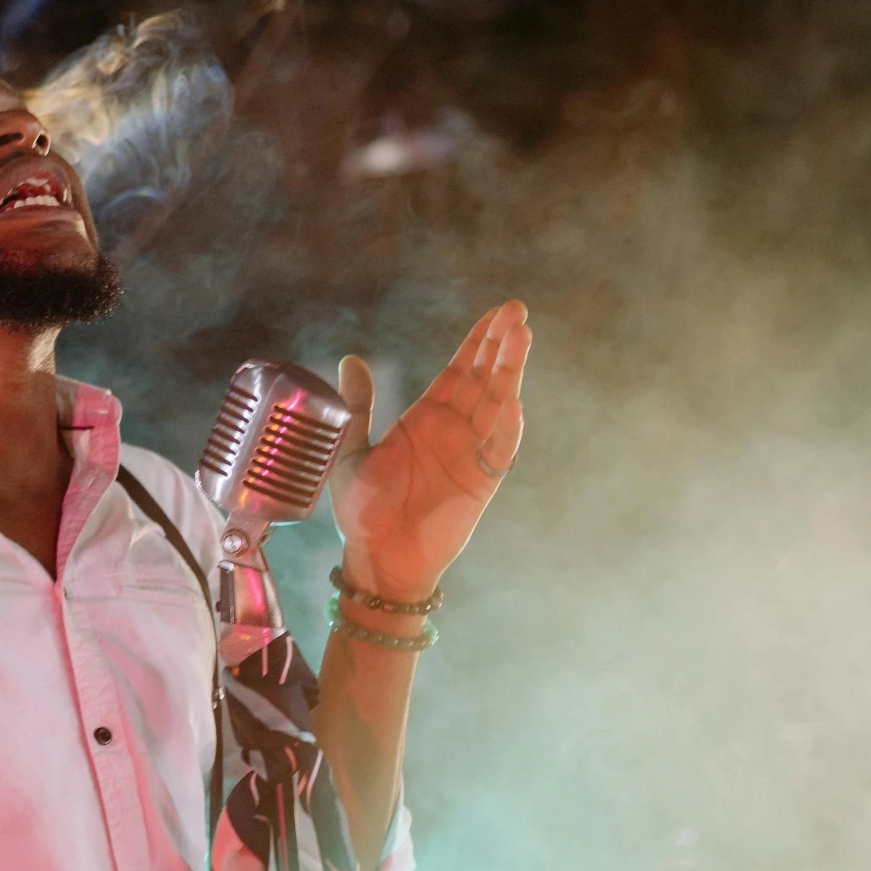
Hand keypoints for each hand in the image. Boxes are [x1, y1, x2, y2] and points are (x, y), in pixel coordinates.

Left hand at [327, 300, 531, 599]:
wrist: (377, 559)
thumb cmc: (361, 511)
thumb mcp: (351, 451)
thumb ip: (358, 406)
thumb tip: (351, 359)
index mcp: (425, 419)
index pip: (459, 370)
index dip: (477, 341)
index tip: (496, 313)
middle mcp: (453, 431)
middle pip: (484, 378)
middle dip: (500, 344)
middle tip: (516, 310)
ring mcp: (471, 454)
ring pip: (497, 404)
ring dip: (509, 371)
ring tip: (520, 335)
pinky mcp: (482, 483)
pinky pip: (500, 449)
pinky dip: (508, 425)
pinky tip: (513, 398)